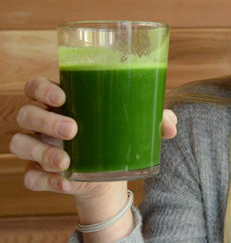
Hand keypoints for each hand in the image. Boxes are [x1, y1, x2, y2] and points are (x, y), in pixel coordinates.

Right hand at [9, 77, 177, 199]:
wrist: (108, 172)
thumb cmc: (117, 134)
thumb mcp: (134, 124)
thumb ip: (155, 119)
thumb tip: (171, 126)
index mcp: (63, 101)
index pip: (36, 87)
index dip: (41, 89)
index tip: (62, 96)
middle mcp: (42, 122)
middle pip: (26, 114)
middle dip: (46, 121)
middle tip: (73, 128)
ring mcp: (37, 147)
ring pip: (19, 144)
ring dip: (40, 151)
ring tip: (65, 161)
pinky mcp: (38, 173)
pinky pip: (29, 177)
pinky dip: (44, 180)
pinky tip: (63, 182)